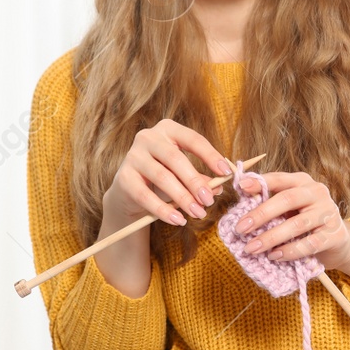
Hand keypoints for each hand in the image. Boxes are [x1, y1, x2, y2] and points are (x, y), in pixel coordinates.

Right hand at [104, 118, 230, 226]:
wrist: (130, 191)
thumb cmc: (163, 178)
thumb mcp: (183, 175)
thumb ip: (201, 178)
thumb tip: (219, 188)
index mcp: (168, 130)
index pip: (193, 139)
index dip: (210, 155)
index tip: (227, 172)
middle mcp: (148, 137)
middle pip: (176, 158)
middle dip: (195, 181)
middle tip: (209, 201)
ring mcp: (133, 155)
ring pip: (162, 176)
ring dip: (182, 197)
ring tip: (197, 213)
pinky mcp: (123, 177)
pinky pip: (145, 195)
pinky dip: (163, 210)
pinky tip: (178, 220)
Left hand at [231, 170, 349, 269]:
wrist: (336, 241)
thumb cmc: (304, 221)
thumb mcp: (288, 208)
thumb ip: (269, 202)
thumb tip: (242, 200)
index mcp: (303, 182)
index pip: (280, 179)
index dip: (261, 182)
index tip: (241, 187)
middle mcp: (317, 193)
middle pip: (287, 199)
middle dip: (261, 214)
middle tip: (240, 229)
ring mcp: (328, 213)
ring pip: (297, 224)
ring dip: (271, 237)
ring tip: (252, 248)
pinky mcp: (334, 235)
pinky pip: (309, 244)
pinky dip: (289, 251)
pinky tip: (274, 256)